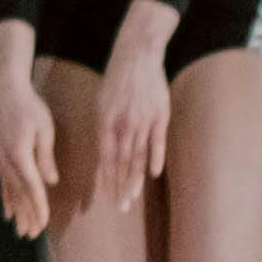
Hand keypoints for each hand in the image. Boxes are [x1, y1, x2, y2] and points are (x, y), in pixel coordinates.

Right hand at [0, 61, 58, 240]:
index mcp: (20, 155)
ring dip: (17, 212)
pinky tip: (8, 213)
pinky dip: (6, 199)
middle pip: (19, 194)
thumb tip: (50, 181)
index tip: (44, 223)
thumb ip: (46, 157)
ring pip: (10, 192)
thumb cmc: (30, 107)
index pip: (32, 187)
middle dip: (27, 216)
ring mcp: (0, 159)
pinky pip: (3, 183)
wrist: (5, 91)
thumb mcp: (44, 129)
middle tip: (32, 235)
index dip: (38, 207)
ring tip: (21, 231)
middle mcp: (7, 161)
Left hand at [95, 15, 175, 211]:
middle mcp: (123, 123)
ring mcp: (143, 120)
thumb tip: (104, 153)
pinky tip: (153, 175)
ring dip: (135, 179)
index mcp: (106, 120)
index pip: (105, 156)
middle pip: (122, 161)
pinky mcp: (160, 115)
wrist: (138, 54)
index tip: (107, 195)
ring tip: (132, 198)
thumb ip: (104, 128)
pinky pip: (157, 142)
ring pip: (139, 155)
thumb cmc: (117, 79)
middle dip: (120, 186)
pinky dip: (155, 158)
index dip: (107, 178)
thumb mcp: (101, 102)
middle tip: (121, 207)